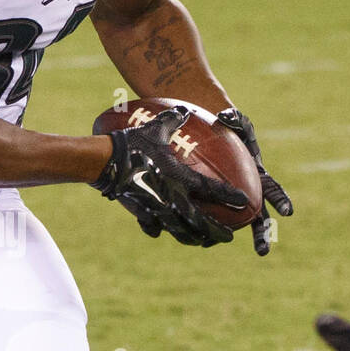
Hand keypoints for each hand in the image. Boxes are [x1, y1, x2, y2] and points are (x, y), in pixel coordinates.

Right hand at [91, 105, 247, 247]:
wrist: (105, 162)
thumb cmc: (133, 143)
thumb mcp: (155, 128)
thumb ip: (172, 120)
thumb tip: (183, 109)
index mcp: (180, 177)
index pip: (212, 190)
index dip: (230, 196)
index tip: (244, 203)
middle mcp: (172, 198)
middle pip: (200, 222)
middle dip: (216, 232)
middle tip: (228, 236)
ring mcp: (156, 209)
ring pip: (180, 231)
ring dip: (193, 238)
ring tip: (202, 241)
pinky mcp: (140, 213)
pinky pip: (153, 227)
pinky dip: (159, 230)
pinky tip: (161, 232)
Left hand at [216, 107, 292, 255]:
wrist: (211, 137)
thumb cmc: (226, 127)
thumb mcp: (234, 120)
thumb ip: (236, 118)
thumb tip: (227, 116)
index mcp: (259, 177)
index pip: (272, 189)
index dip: (281, 200)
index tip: (288, 212)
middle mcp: (249, 193)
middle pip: (257, 217)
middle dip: (261, 234)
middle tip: (262, 251)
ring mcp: (233, 201)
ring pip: (232, 223)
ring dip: (226, 236)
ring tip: (214, 247)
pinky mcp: (214, 203)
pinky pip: (212, 218)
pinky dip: (206, 229)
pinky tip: (196, 239)